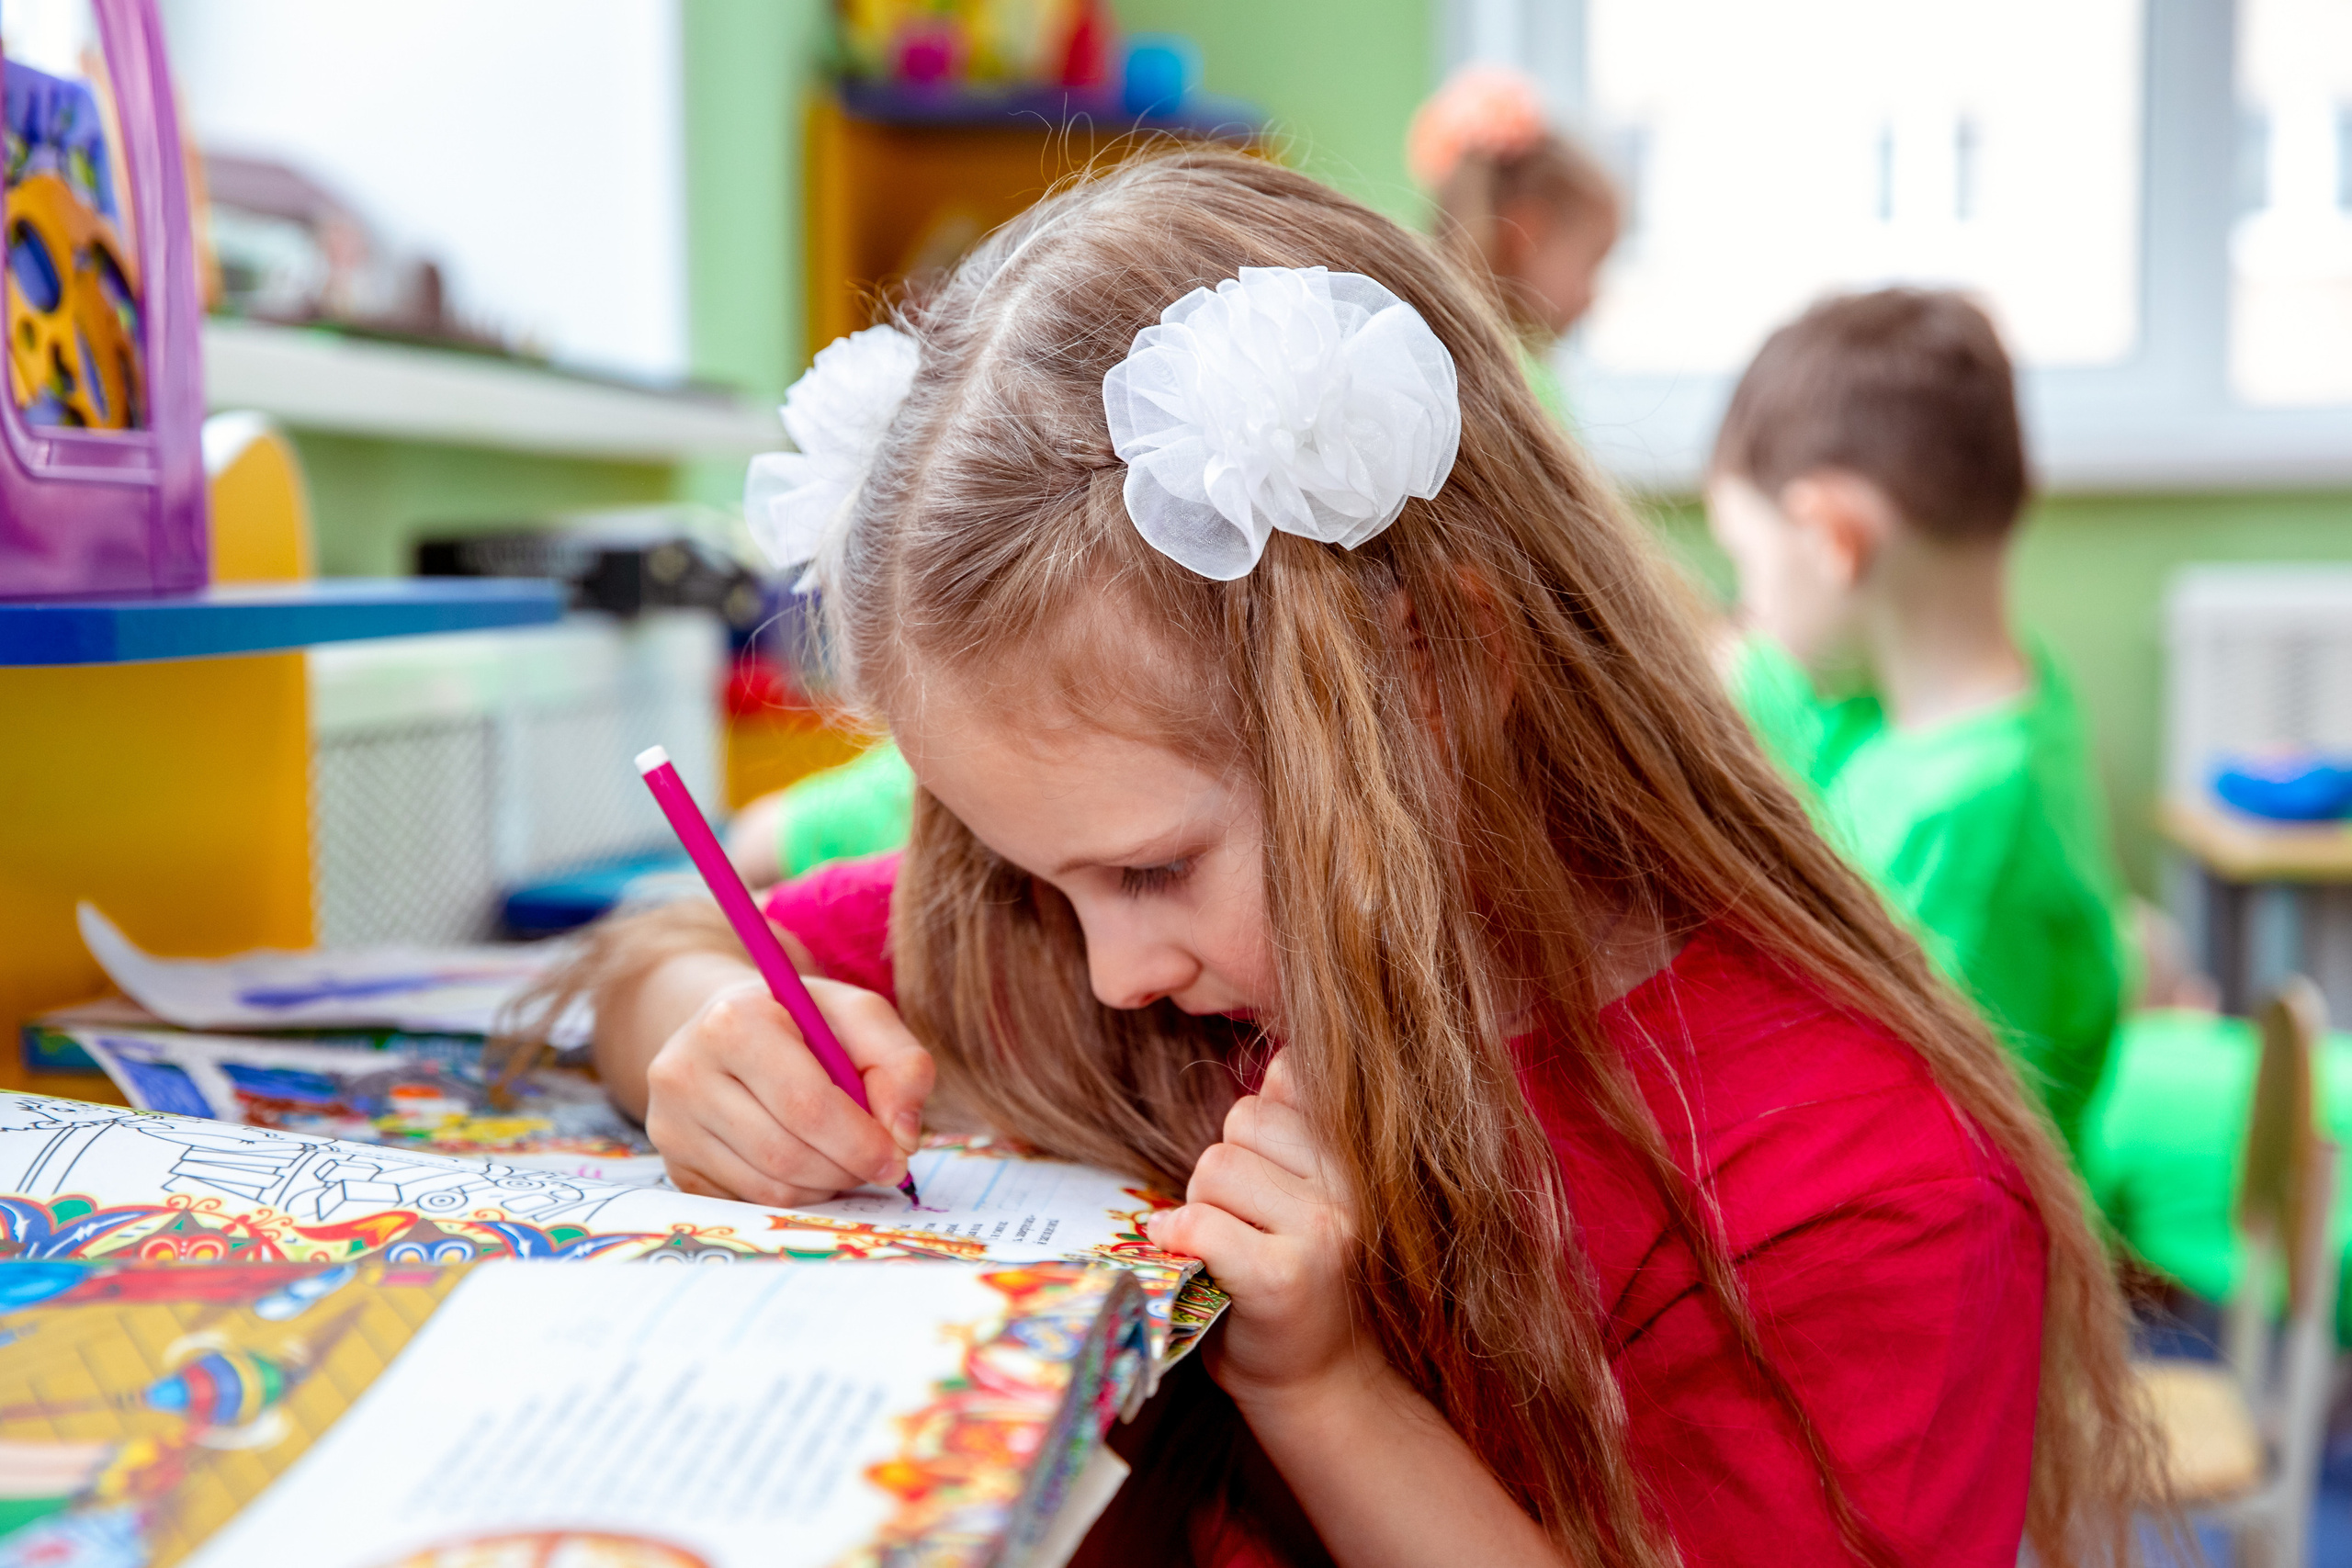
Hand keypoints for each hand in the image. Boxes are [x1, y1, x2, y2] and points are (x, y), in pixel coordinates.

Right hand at [643, 974, 933, 1206]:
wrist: (728, 1028)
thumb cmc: (803, 1021)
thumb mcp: (859, 1016)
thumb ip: (900, 1062)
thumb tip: (903, 1135)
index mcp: (733, 1021)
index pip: (806, 1104)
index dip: (861, 1141)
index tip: (898, 1157)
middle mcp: (685, 1072)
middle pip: (785, 1153)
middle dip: (847, 1168)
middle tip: (878, 1164)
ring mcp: (671, 1123)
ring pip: (768, 1187)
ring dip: (824, 1186)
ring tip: (844, 1159)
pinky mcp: (674, 1164)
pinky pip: (748, 1203)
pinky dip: (793, 1196)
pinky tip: (806, 1165)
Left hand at [1144, 1052, 1372, 1408]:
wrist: (1324, 1385)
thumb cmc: (1305, 1281)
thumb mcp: (1313, 1190)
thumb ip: (1299, 1123)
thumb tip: (1279, 1060)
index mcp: (1363, 1155)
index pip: (1286, 1081)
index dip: (1258, 1126)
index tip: (1267, 1174)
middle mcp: (1353, 1186)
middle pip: (1242, 1119)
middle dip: (1225, 1166)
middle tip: (1244, 1220)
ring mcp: (1322, 1231)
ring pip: (1215, 1165)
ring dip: (1203, 1202)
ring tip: (1230, 1244)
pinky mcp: (1281, 1275)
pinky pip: (1202, 1222)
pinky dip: (1178, 1236)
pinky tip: (1185, 1255)